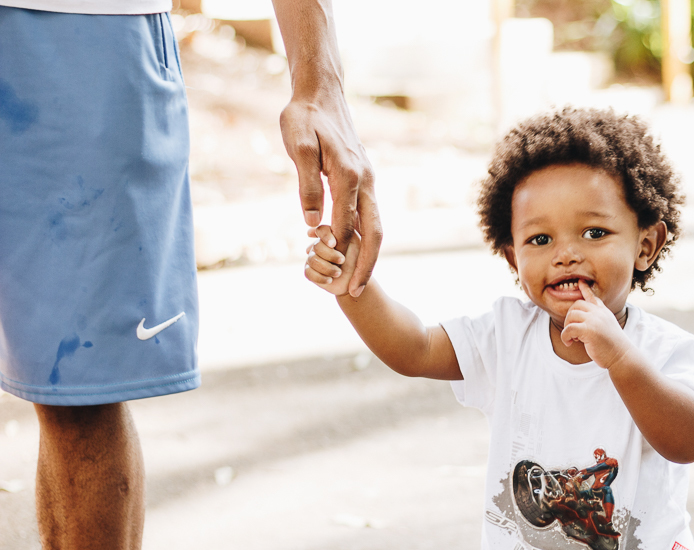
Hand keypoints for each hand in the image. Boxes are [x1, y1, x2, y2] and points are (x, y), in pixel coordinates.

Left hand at [280, 95, 381, 297]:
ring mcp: (367, 179)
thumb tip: (313, 225)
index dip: (341, 254)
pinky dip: (365, 236)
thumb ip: (306, 185)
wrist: (321, 93)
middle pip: (374, 232)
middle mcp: (365, 180)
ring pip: (375, 224)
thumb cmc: (304, 117)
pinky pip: (369, 213)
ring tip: (359, 280)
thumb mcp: (298, 147)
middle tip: (358, 293)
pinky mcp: (364, 177)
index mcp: (349, 175)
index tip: (335, 279)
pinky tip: (354, 250)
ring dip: (369, 254)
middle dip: (367, 265)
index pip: (348, 225)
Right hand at [305, 225, 359, 296]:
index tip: (333, 244)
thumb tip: (328, 236)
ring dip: (327, 268)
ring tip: (339, 273)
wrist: (356, 281)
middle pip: (317, 246)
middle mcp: (320, 244)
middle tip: (343, 260)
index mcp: (331, 235)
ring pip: (312, 260)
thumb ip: (345, 235)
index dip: (326, 236)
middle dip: (330, 255)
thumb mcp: (356, 245)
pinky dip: (320, 277)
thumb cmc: (358, 260)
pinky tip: (330, 280)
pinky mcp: (310, 271)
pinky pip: (308, 272)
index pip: (322, 230)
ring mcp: (313, 257)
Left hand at [561, 280, 631, 368]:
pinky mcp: (589, 330)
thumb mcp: (607, 328)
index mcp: (603, 312)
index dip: (585, 289)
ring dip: (567, 328)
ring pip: (570, 316)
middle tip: (572, 331)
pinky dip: (565, 337)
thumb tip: (584, 318)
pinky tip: (569, 343)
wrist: (622, 356)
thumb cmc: (613, 346)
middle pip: (576, 305)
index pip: (593, 297)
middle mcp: (599, 313)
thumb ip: (598, 320)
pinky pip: (568, 329)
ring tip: (574, 338)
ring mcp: (594, 320)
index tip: (581, 282)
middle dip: (569, 317)